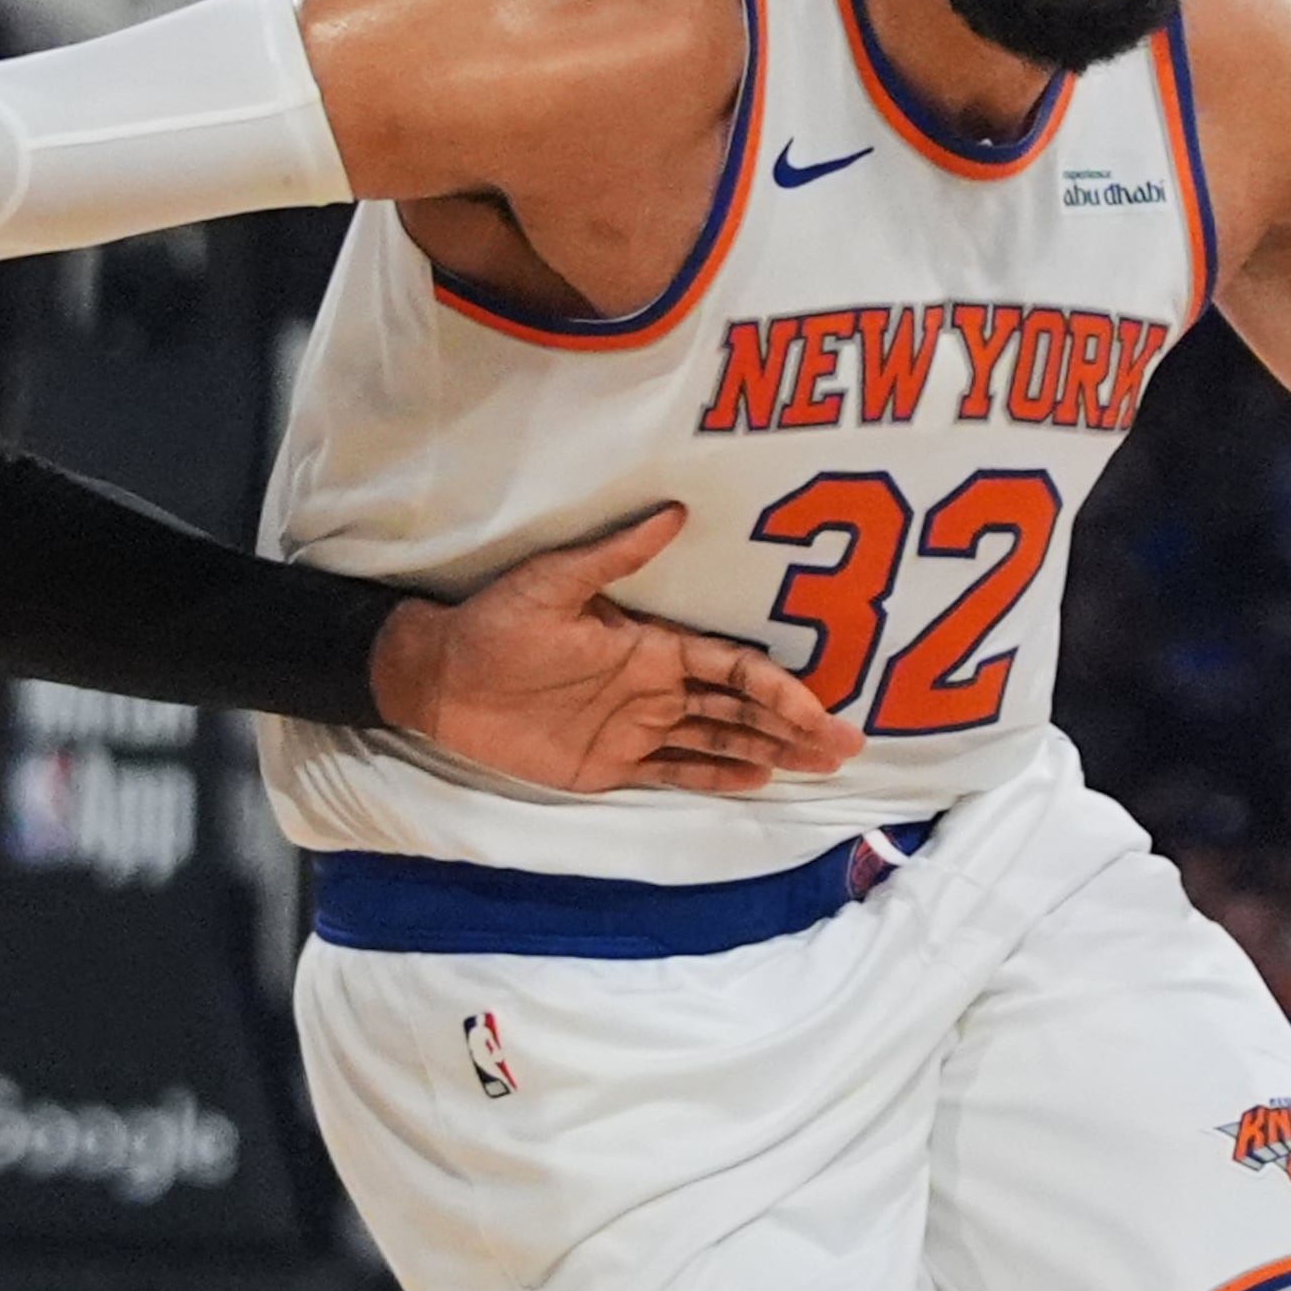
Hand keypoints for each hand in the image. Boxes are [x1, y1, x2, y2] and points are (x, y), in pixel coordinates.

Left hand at [372, 507, 867, 793]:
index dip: (777, 687)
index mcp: (651, 645)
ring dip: (769, 750)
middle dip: (794, 725)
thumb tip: (675, 512)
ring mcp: (637, 728)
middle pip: (740, 708)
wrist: (443, 677)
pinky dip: (717, 776)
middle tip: (847, 747)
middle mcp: (656, 687)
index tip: (818, 706)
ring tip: (820, 765)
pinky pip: (675, 770)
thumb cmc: (497, 622)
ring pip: (719, 740)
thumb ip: (617, 556)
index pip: (731, 667)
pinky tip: (758, 779)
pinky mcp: (611, 764)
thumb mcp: (556, 582)